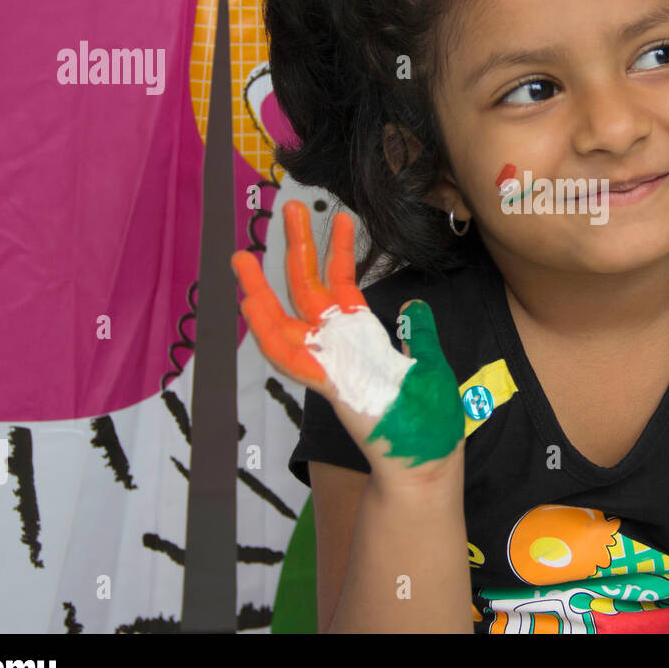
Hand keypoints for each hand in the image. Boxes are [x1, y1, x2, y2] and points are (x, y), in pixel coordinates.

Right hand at [231, 200, 463, 483]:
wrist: (426, 458)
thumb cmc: (426, 417)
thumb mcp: (428, 360)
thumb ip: (417, 332)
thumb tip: (413, 306)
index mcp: (361, 337)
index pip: (341, 283)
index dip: (338, 250)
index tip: (339, 218)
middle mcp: (338, 346)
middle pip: (306, 289)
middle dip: (296, 249)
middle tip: (286, 209)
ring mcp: (327, 365)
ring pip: (281, 323)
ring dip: (258, 291)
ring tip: (240, 257)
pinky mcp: (325, 386)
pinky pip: (289, 358)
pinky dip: (268, 334)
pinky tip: (249, 308)